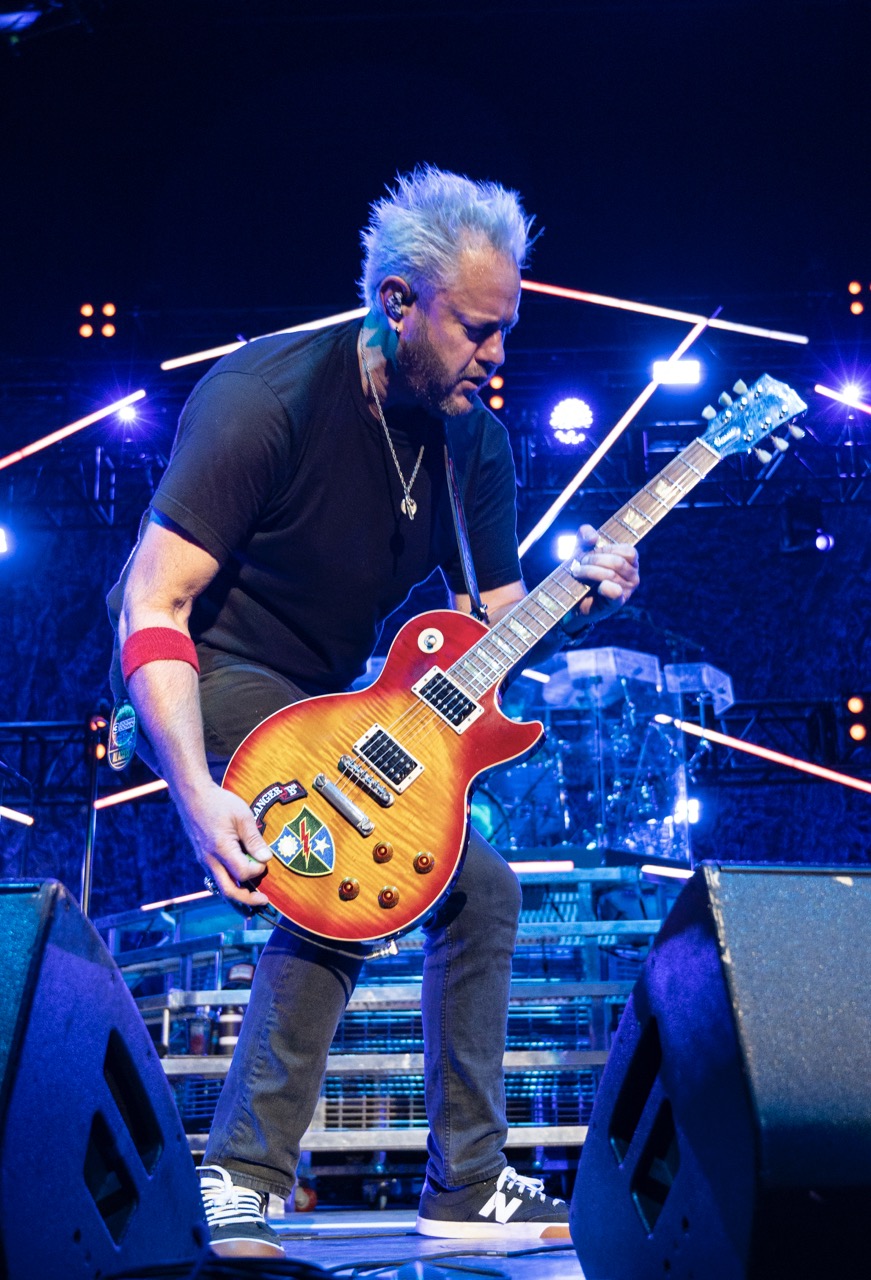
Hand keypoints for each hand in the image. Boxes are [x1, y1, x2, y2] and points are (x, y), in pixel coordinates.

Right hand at [180, 781, 272, 906]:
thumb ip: (254, 840)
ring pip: (221, 888)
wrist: (193, 796)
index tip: (264, 859)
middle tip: (264, 901)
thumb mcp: (242, 816)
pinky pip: (217, 879)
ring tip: (253, 900)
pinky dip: (230, 886)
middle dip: (248, 900)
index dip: (257, 870)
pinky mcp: (203, 859)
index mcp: (221, 849)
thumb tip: (266, 859)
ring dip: (238, 897)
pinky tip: (240, 885)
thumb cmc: (219, 803)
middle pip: (229, 891)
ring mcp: (204, 861)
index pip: (243, 872)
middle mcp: (210, 860)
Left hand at [568, 524, 639, 618]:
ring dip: (590, 572)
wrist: (571, 596)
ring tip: (577, 573)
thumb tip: (594, 537)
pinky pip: (615, 592)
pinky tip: (596, 586)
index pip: (627, 551)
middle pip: (618, 562)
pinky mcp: (617, 603)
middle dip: (594, 560)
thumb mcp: (581, 548)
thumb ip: (585, 535)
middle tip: (579, 564)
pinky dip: (604, 587)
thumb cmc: (581, 569)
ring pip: (612, 575)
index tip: (589, 552)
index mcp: (630, 561)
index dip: (606, 549)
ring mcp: (627, 590)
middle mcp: (633, 576)